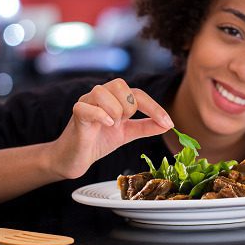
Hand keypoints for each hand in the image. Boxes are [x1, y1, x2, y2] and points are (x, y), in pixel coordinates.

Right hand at [51, 78, 173, 178]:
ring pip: (103, 92)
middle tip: (123, 123)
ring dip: (114, 111)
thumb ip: (145, 127)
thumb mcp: (127, 134)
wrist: (75, 158)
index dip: (154, 108)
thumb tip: (167, 124)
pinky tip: (107, 125)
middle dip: (129, 107)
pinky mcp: (76, 114)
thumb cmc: (98, 141)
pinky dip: (101, 115)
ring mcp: (86, 102)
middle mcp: (100, 95)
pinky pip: (87, 107)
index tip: (168, 123)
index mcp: (114, 98)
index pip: (137, 93)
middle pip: (121, 85)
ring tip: (111, 125)